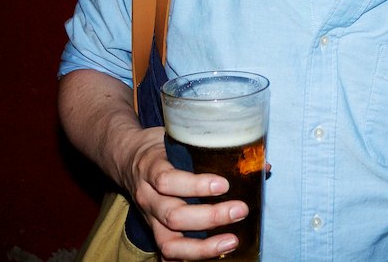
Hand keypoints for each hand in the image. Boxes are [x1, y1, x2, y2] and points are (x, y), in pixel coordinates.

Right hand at [125, 128, 248, 260]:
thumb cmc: (160, 146)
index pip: (167, 180)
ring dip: (202, 246)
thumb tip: (261, 163)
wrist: (126, 158)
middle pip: (173, 215)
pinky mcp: (154, 233)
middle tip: (240, 210)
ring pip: (169, 243)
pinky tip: (216, 255)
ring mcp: (150, 219)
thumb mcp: (178, 137)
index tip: (224, 185)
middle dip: (209, 217)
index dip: (196, 185)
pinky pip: (168, 254)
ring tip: (232, 241)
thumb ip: (211, 147)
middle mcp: (148, 197)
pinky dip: (191, 258)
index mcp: (152, 167)